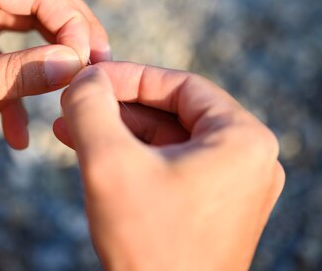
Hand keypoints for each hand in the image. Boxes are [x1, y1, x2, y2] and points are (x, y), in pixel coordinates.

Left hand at [0, 0, 109, 147]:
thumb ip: (13, 76)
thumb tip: (72, 64)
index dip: (71, 20)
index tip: (89, 61)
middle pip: (39, 0)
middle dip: (72, 33)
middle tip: (101, 66)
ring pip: (30, 24)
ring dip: (54, 56)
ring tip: (78, 88)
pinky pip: (8, 52)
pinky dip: (19, 85)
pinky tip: (19, 131)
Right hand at [53, 62, 284, 270]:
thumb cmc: (148, 246)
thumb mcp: (109, 163)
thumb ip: (90, 107)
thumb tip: (83, 76)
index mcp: (244, 139)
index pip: (180, 85)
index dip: (128, 77)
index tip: (87, 77)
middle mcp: (250, 160)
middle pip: (174, 113)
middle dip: (118, 107)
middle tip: (75, 102)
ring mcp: (235, 188)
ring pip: (169, 140)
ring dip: (120, 132)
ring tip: (71, 127)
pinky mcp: (216, 210)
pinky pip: (172, 167)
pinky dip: (134, 158)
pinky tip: (92, 153)